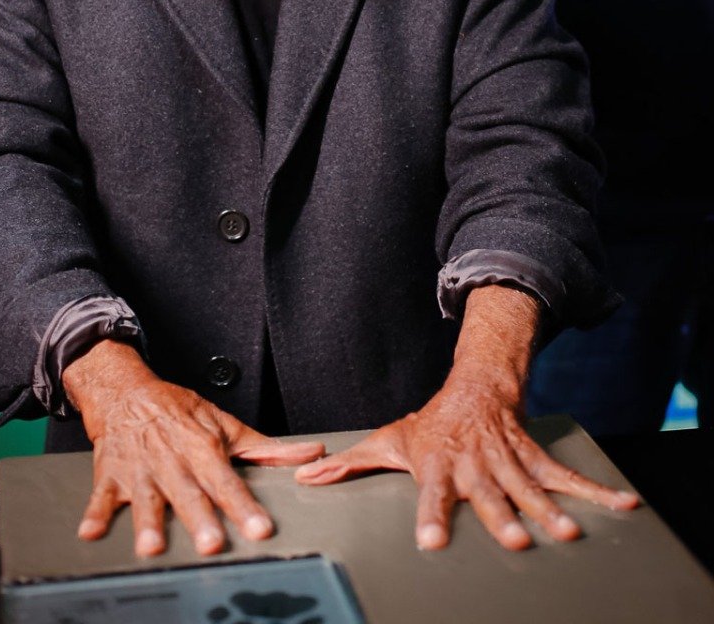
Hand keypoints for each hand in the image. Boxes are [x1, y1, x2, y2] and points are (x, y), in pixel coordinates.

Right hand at [63, 341, 323, 557]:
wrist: (126, 391)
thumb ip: (264, 446)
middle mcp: (172, 461)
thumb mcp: (222, 422)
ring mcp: (140, 470)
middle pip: (189, 495)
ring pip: (146, 500)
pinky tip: (90, 532)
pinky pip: (100, 497)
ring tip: (151, 546)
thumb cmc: (176, 411)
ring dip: (147, 523)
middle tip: (212, 543)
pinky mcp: (110, 475)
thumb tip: (310, 454)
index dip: (244, 506)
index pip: (227, 482)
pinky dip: (94, 515)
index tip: (259, 529)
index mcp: (201, 449)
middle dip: (200, 518)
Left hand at [296, 372, 639, 550]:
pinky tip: (622, 506)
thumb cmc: (430, 425)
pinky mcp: (533, 456)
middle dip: (500, 515)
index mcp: (438, 464)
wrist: (477, 387)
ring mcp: (507, 459)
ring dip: (547, 510)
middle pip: (488, 493)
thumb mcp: (390, 441)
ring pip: (528, 486)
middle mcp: (475, 464)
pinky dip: (595, 492)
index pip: (432, 493)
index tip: (431, 541)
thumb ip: (352, 465)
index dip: (431, 516)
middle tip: (513, 542)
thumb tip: (307, 476)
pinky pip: (565, 476)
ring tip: (564, 534)